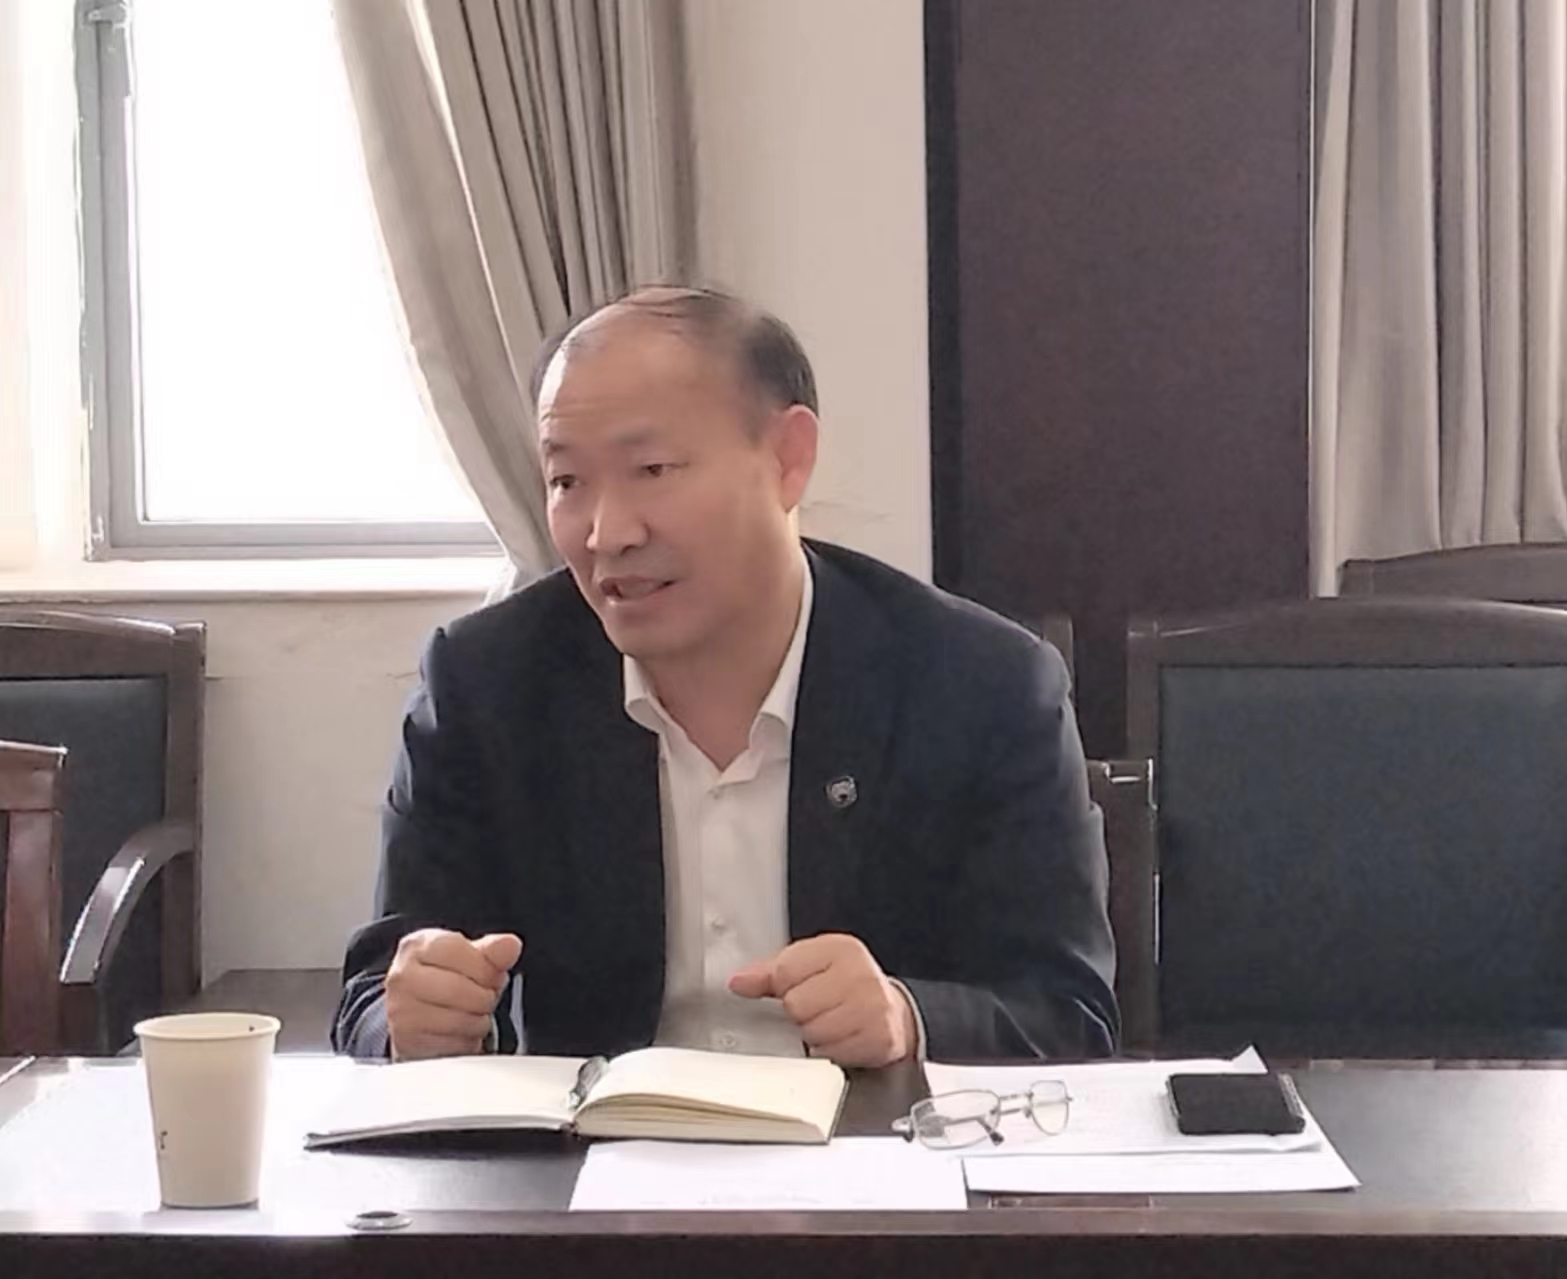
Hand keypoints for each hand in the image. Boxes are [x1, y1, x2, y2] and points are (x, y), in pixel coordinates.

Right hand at [386, 929, 521, 1059]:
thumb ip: (494, 951)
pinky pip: (451, 1046)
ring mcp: (401, 1011)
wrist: (417, 1016)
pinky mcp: (407, 1043)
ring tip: (472, 1014)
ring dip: (477, 1021)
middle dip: (483, 996)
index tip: (489, 974)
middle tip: (483, 997)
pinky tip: (461, 1032)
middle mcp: (402, 977)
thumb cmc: (447, 981)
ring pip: (458, 1020)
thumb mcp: (471, 958)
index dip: (484, 967)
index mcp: (417, 946)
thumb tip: (510, 945)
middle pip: (459, 989)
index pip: (458, 951)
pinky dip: (465, 1043)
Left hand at [727, 933, 916, 1066]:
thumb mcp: (810, 966)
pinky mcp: (879, 1037)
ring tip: (829, 1023)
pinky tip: (841, 1038)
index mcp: (838, 948)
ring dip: (812, 1035)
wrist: (893, 1012)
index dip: (780, 987)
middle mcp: (858, 973)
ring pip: (811, 1032)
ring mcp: (871, 1006)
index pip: (784, 970)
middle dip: (799, 1014)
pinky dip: (829, 1052)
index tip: (790, 990)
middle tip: (815, 1009)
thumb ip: (771, 972)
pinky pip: (830, 1054)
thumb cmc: (846, 986)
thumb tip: (738, 982)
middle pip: (796, 1005)